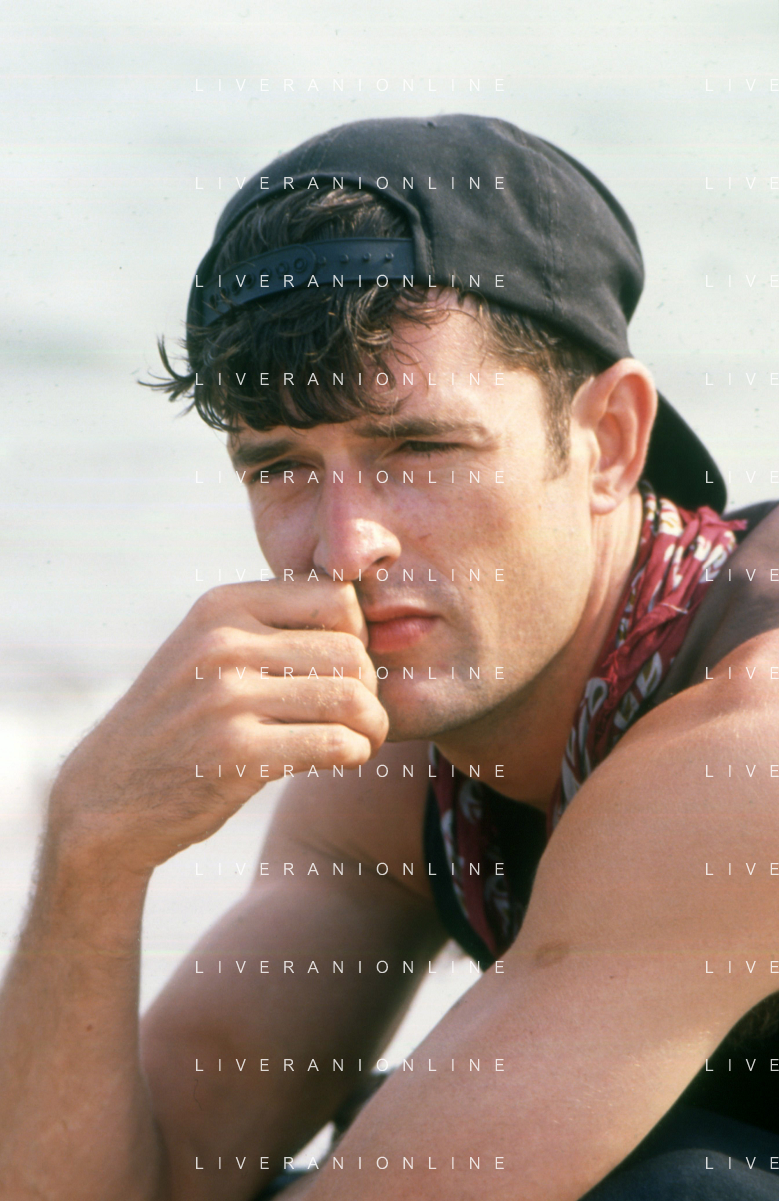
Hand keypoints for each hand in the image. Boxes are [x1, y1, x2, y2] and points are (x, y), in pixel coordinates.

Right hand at [47, 580, 387, 873]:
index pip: (335, 597)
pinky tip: (345, 759)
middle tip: (362, 715)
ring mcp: (226, 698)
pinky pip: (334, 744)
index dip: (358, 635)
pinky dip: (355, 754)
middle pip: (350, 652)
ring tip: (362, 740)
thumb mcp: (208, 650)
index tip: (347, 670)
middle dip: (371, 688)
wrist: (108, 794)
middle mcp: (222, 643)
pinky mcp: (235, 753)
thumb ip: (270, 627)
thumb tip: (362, 617)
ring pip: (350, 699)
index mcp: (222, 606)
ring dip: (372, 726)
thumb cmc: (180, 721)